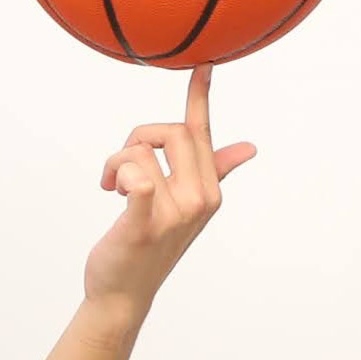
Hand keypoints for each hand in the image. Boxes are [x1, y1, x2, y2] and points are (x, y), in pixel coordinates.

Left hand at [85, 63, 256, 311]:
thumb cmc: (149, 246)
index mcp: (209, 189)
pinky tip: (114, 189)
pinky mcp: (144, 225)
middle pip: (169, 133)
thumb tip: (247, 148)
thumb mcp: (184, 205)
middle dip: (135, 140)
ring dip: (115, 164)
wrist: (123, 294)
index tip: (203, 65)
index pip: (202, 132)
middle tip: (119, 170)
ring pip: (139, 151)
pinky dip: (121, 175)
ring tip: (112, 189)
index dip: (199, 97)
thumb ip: (212, 171)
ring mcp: (175, 214)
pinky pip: (138, 179)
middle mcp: (200, 199)